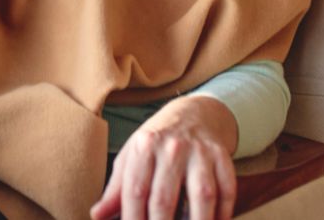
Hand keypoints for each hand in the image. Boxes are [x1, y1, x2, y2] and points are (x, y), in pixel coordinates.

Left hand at [91, 96, 237, 219]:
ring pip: (201, 195)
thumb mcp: (132, 157)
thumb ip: (116, 189)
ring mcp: (200, 151)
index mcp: (145, 146)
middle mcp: (172, 146)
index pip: (135, 192)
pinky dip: (224, 213)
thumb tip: (96, 216)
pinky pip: (226, 190)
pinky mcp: (222, 156)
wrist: (193, 114)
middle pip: (165, 198)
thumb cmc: (157, 143)